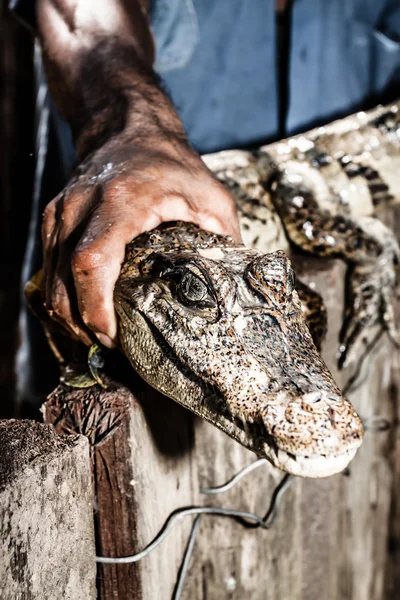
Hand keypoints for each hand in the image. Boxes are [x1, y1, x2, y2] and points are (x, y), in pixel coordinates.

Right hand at [42, 135, 240, 347]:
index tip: (112, 337)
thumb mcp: (211, 197)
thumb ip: (224, 241)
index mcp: (122, 201)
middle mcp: (81, 206)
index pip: (93, 261)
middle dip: (81, 322)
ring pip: (49, 279)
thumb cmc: (171, 163)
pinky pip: (48, 267)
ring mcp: (62, 211)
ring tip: (96, 336)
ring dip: (68, 315)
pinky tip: (82, 311)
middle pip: (63, 279)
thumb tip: (236, 286)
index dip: (96, 307)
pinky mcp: (54, 217)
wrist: (128, 129)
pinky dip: (62, 296)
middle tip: (108, 347)